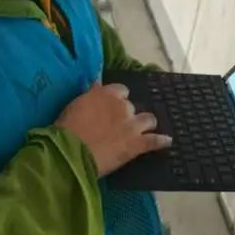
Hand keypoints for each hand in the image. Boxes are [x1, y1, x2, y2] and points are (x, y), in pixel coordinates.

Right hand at [55, 82, 171, 175]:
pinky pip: (154, 141)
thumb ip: (91, 94)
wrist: (70, 152)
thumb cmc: (67, 128)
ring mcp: (132, 125)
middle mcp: (123, 106)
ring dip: (146, 124)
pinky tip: (167, 141)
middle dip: (127, 114)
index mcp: (107, 94)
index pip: (120, 90)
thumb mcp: (76, 104)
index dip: (117, 98)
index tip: (112, 106)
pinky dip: (161, 141)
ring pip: (148, 119)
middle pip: (132, 106)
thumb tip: (97, 82)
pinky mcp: (137, 144)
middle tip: (118, 125)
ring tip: (143, 130)